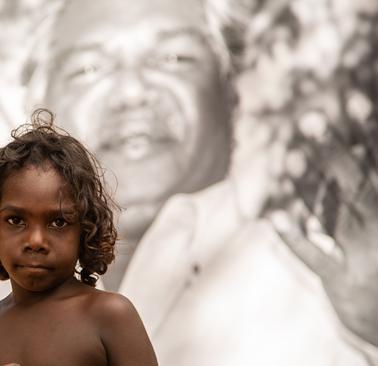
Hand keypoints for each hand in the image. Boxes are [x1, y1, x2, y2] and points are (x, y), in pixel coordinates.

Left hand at [267, 123, 377, 346]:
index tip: (353, 101)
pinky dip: (294, 237)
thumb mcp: (373, 222)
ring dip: (311, 185)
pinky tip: (272, 216)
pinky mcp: (343, 283)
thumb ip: (364, 189)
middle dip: (334, 150)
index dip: (366, 134)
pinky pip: (315, 256)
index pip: (377, 164)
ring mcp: (365, 256)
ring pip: (335, 213)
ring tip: (289, 155)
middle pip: (357, 182)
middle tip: (310, 118)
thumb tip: (351, 154)